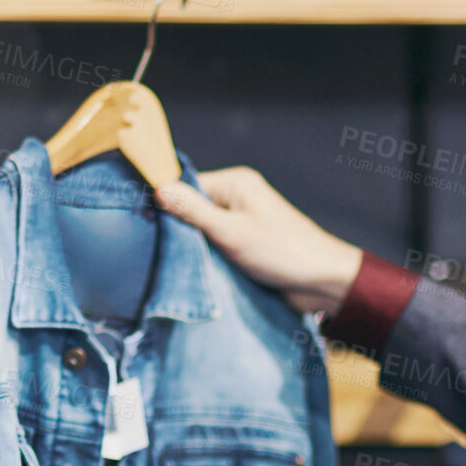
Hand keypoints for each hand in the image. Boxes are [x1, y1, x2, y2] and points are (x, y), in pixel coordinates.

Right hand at [154, 167, 362, 314]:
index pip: (188, 186)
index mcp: (236, 184)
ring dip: (193, 246)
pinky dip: (206, 257)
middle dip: (178, 228)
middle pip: (192, 208)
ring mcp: (241, 222)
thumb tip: (158, 188)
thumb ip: (194, 211)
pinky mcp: (245, 244)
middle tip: (156, 249)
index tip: (144, 224)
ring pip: (202, 230)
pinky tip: (193, 268)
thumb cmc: (281, 251)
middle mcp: (238, 198)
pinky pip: (215, 246)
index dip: (166, 204)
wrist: (321, 281)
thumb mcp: (231, 231)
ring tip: (173, 261)